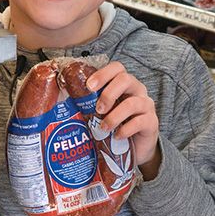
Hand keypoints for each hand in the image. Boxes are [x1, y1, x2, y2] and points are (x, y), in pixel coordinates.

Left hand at [86, 62, 160, 179]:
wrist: (136, 147)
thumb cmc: (116, 125)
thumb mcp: (103, 113)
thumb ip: (90, 105)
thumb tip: (62, 102)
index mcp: (124, 84)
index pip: (117, 68)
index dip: (103, 74)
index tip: (89, 86)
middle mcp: (137, 90)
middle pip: (126, 79)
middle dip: (108, 93)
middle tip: (97, 109)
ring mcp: (146, 105)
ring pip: (133, 103)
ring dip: (114, 116)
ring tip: (103, 127)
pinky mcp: (152, 122)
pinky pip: (140, 121)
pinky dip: (126, 129)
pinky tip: (117, 136)